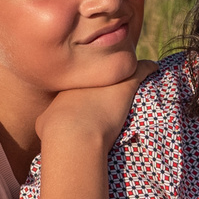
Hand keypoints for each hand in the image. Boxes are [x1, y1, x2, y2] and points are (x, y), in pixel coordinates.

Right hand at [33, 65, 152, 150]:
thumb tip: (47, 124)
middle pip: (100, 70)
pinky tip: (154, 67)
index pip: (82, 78)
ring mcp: (106, 78)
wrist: (72, 132)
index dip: (89, 82)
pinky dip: (148, 68)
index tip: (94, 87)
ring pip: (119, 66)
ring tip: (134, 66)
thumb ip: (47, 120)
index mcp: (69, 84)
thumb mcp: (43, 124)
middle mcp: (88, 77)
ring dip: (126, 67)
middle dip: (106, 71)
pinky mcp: (125, 85)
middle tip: (114, 74)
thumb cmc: (55, 131)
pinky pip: (141, 70)